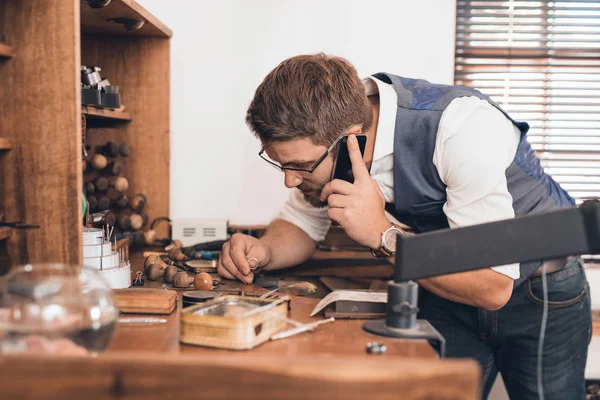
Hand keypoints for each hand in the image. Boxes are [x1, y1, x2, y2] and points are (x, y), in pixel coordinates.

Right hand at [217, 233, 271, 282]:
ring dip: (235, 276)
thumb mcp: (262, 253)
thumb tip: (250, 265)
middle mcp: (227, 246)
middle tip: (249, 278)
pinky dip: (231, 277)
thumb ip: (255, 259)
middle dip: (238, 273)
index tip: (247, 271)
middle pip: (227, 262)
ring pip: (223, 268)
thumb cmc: (258, 251)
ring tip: (247, 277)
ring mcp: (223, 255)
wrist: (258, 255)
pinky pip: (222, 273)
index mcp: (237, 239)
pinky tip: (240, 276)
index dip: (241, 264)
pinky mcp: (222, 263)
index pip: (235, 253)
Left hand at [320, 134, 389, 248]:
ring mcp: (352, 203)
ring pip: (331, 200)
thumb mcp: (375, 195)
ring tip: (343, 212)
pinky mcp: (346, 215)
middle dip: (327, 191)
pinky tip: (343, 220)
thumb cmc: (374, 214)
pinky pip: (330, 212)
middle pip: (334, 184)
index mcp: (366, 185)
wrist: (378, 233)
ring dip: (333, 207)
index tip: (350, 138)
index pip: (359, 164)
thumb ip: (365, 184)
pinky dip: (333, 217)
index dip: (354, 150)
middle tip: (326, 196)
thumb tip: (355, 177)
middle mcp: (359, 192)